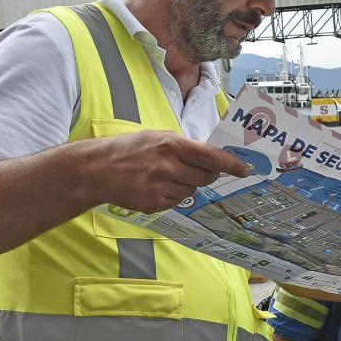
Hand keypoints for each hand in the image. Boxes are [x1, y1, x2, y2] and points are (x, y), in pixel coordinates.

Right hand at [97, 130, 248, 212]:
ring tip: (166, 176)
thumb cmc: (129, 150)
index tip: (244, 169)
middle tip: (199, 171)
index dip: (231, 164)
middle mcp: (167, 166)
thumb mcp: (157, 137)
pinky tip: (156, 186)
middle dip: (207, 175)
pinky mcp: (154, 204)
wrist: (97, 169)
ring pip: (191, 191)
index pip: (210, 157)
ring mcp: (160, 187)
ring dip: (187, 185)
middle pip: (205, 178)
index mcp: (171, 144)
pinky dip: (173, 195)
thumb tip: (211, 157)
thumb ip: (183, 146)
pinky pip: (177, 202)